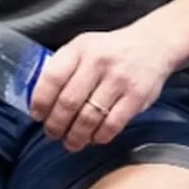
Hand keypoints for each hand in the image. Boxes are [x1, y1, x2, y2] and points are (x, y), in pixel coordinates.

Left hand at [27, 25, 173, 151]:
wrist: (152, 45)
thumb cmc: (109, 51)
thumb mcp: (83, 47)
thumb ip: (64, 67)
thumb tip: (39, 99)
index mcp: (79, 49)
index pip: (52, 78)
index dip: (40, 101)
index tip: (37, 116)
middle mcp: (98, 62)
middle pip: (68, 102)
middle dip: (56, 124)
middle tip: (52, 134)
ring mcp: (119, 79)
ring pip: (89, 117)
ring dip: (76, 135)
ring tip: (71, 143)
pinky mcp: (137, 96)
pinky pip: (113, 124)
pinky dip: (100, 136)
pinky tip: (94, 139)